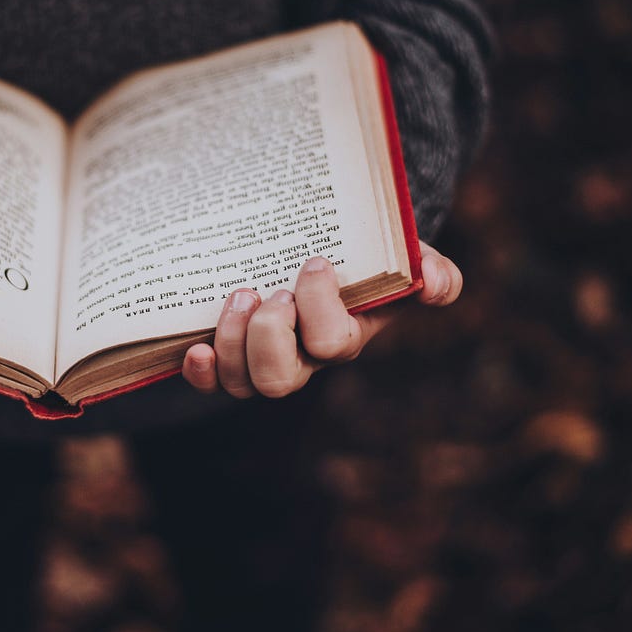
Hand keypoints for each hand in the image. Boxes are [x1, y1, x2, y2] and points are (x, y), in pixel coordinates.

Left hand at [181, 241, 462, 398]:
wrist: (330, 249)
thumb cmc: (369, 256)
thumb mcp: (410, 256)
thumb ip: (435, 271)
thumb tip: (433, 282)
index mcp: (344, 336)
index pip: (332, 343)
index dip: (319, 307)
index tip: (315, 261)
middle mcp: (304, 359)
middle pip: (279, 380)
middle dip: (267, 336)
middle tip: (270, 293)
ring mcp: (265, 360)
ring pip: (242, 383)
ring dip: (232, 341)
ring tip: (239, 295)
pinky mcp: (232, 353)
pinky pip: (213, 382)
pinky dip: (201, 372)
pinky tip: (196, 347)